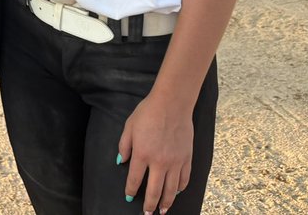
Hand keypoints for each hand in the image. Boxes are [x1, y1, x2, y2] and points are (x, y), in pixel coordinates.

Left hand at [118, 93, 193, 214]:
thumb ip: (124, 146)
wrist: (172, 103)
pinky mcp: (186, 158)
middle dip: (149, 205)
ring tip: (163, 211)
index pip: (135, 180)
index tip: (130, 198)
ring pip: (171, 190)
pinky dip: (180, 188)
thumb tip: (121, 162)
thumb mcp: (129, 126)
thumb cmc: (148, 112)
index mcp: (142, 154)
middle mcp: (159, 162)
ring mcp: (175, 162)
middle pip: (154, 191)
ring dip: (166, 203)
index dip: (131, 191)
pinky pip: (184, 179)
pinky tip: (177, 192)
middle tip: (147, 213)